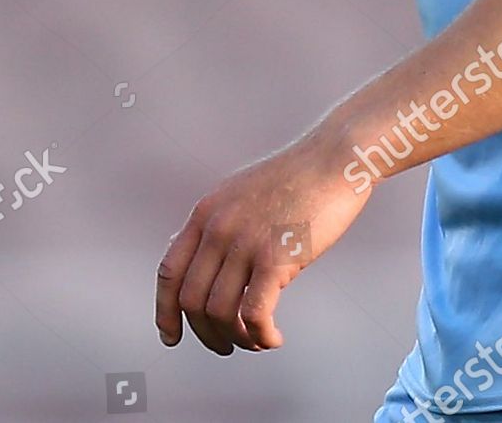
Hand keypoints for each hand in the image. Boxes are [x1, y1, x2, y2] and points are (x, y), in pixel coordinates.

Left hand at [155, 131, 369, 353]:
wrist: (337, 157)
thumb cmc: (299, 177)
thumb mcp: (243, 192)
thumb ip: (220, 223)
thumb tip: (199, 260)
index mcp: (207, 211)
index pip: (169, 273)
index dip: (165, 312)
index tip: (172, 337)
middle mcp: (218, 227)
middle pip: (192, 301)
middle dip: (206, 334)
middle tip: (228, 345)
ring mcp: (245, 241)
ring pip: (220, 314)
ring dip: (236, 339)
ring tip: (257, 342)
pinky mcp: (275, 256)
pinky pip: (253, 316)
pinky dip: (260, 337)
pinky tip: (274, 339)